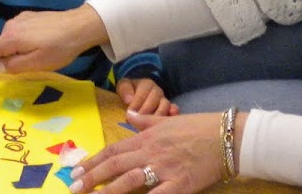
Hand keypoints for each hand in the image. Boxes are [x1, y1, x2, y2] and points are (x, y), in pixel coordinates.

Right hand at [0, 5, 108, 79]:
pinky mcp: (29, 18)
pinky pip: (19, 36)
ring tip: (45, 52)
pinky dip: (26, 44)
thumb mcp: (37, 64)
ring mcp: (19, 20)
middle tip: (35, 62)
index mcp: (10, 39)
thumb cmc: (61, 47)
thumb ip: (13, 66)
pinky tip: (46, 43)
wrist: (81, 25)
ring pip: (10, 44)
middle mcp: (10, 26)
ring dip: (20, 52)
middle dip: (8, 60)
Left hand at [69, 110, 230, 193]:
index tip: (76, 171)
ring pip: (129, 180)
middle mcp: (151, 152)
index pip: (113, 150)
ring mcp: (164, 168)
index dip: (93, 161)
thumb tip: (128, 115)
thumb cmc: (199, 127)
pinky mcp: (179, 185)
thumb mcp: (168, 120)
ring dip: (107, 191)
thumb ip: (146, 120)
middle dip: (92, 177)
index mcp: (147, 137)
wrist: (227, 136)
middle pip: (115, 165)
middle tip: (73, 187)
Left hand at [115, 78, 179, 115]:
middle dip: (145, 111)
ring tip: (149, 124)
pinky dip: (172, 114)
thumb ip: (125, 90)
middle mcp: (157, 91)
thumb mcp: (124, 86)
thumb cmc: (130, 91)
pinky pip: (173, 110)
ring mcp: (164, 100)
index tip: (128, 113)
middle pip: (155, 99)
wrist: (137, 94)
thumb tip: (129, 100)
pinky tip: (169, 120)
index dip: (136, 103)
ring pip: (165, 105)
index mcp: (147, 84)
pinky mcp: (169, 109)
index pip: (143, 92)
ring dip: (157, 114)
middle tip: (137, 121)